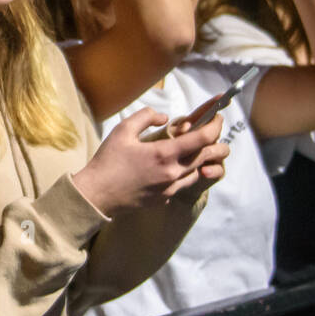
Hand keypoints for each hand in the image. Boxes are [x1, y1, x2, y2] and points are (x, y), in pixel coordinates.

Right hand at [74, 106, 229, 217]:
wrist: (96, 195)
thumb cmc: (107, 161)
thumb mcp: (123, 130)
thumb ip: (146, 117)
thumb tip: (164, 117)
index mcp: (164, 154)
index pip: (202, 138)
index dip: (215, 125)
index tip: (218, 117)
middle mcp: (172, 173)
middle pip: (206, 156)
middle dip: (216, 142)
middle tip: (214, 132)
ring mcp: (169, 188)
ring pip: (198, 171)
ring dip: (202, 159)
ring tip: (198, 149)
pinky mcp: (164, 198)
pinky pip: (184, 184)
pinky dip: (187, 173)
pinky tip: (177, 167)